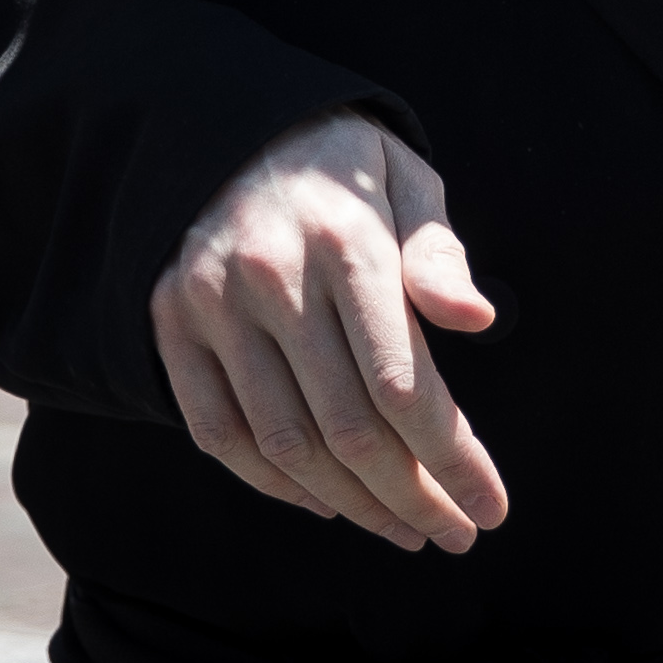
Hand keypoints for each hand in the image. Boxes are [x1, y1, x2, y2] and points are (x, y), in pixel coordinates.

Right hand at [149, 109, 509, 552]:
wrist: (225, 126)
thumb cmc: (341, 162)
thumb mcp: (405, 179)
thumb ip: (439, 253)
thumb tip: (476, 321)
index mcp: (345, 241)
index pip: (403, 382)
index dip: (452, 457)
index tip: (492, 507)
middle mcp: (273, 279)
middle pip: (350, 427)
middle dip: (412, 496)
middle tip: (457, 536)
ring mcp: (212, 307)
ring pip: (285, 442)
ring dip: (351, 504)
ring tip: (404, 531)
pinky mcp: (171, 326)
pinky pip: (219, 432)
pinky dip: (272, 483)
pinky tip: (325, 504)